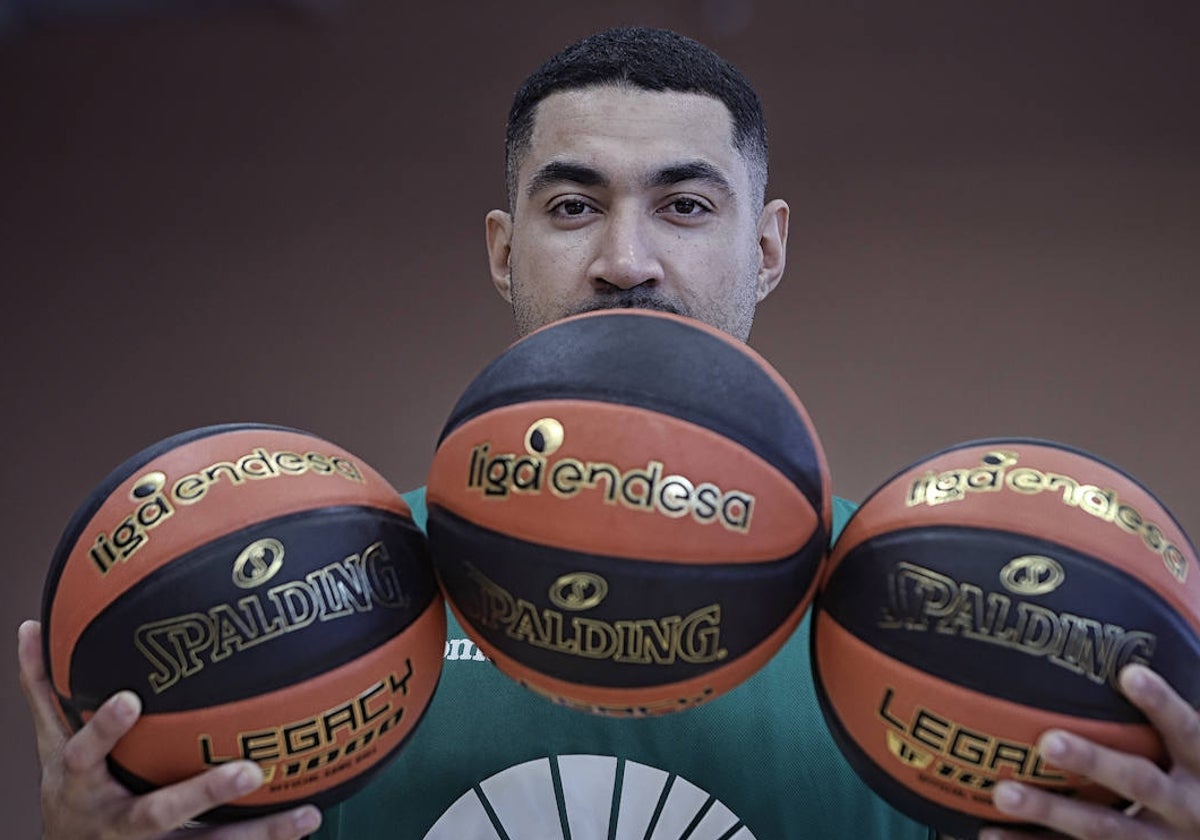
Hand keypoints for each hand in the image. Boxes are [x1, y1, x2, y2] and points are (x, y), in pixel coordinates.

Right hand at [18, 619, 321, 839]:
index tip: (131, 698)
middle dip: (202, 795)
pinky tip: (307, 822)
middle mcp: (116, 824)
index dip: (105, 729)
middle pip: (157, 814)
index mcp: (82, 785)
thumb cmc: (72, 790)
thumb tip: (29, 627)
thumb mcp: (52, 744)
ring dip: (258, 835)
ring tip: (307, 814)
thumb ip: (44, 689)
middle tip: (251, 771)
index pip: (87, 754)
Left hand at [980, 664, 1199, 839]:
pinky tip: (991, 834)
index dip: (1162, 705)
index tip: (1130, 673)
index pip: (1187, 732)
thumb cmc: (1194, 777)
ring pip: (1104, 828)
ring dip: (1051, 810)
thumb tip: (1126, 659)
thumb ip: (1166, 716)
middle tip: (1049, 742)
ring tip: (1004, 792)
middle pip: (1139, 782)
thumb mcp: (1192, 751)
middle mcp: (1185, 808)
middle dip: (1095, 762)